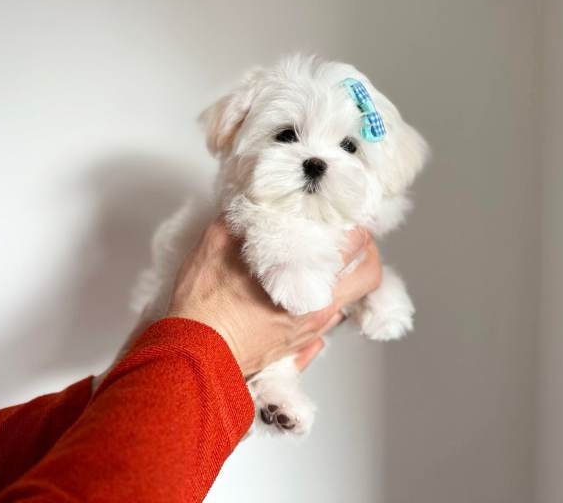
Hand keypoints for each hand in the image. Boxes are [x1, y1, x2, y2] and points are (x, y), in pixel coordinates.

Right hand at [166, 220, 381, 376]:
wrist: (194, 357)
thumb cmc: (204, 310)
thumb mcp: (214, 247)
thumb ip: (238, 221)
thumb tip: (250, 205)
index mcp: (306, 283)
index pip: (355, 247)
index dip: (355, 227)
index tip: (344, 216)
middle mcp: (317, 311)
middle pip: (368, 277)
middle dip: (365, 253)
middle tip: (350, 238)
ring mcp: (309, 332)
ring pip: (347, 301)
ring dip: (342, 279)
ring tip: (322, 262)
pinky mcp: (296, 347)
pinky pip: (326, 324)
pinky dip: (322, 304)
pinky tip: (302, 292)